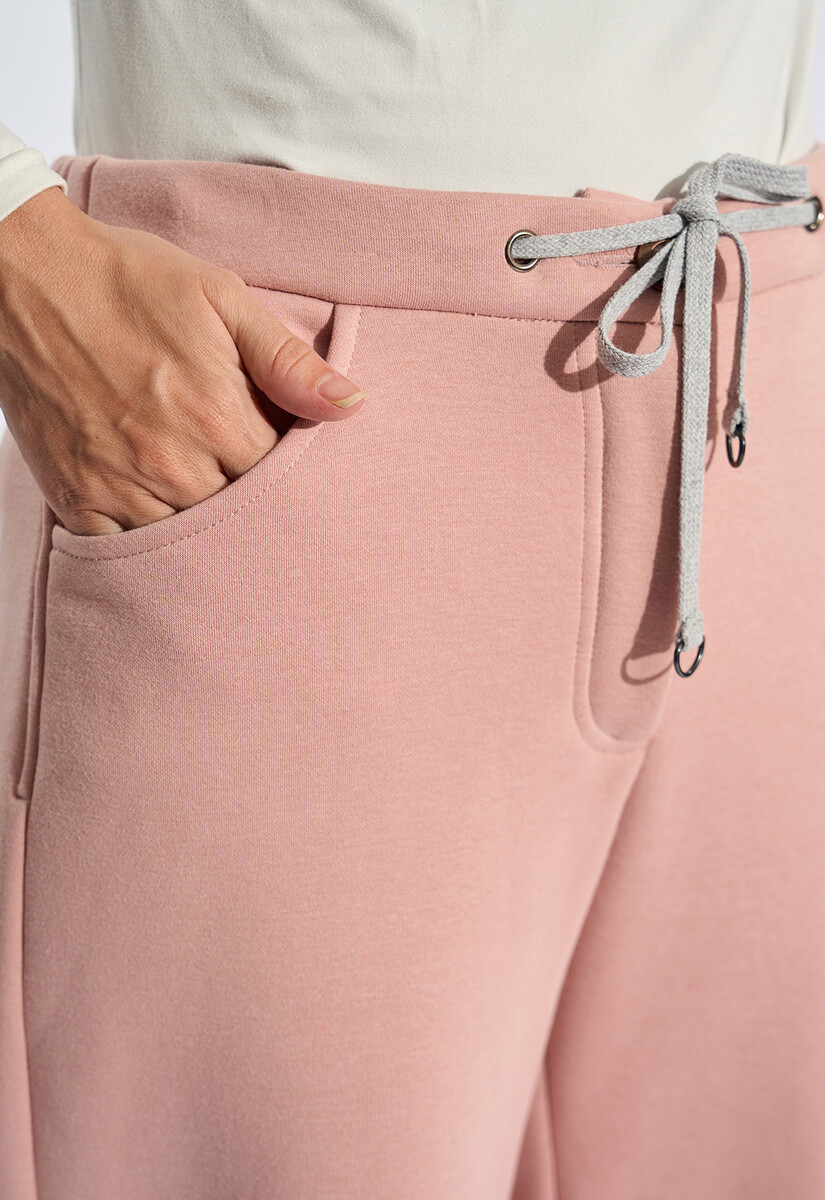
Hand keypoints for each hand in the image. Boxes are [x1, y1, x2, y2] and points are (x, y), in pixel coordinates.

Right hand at [0, 186, 365, 534]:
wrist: (25, 278)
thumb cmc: (129, 282)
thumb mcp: (221, 300)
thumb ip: (287, 361)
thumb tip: (352, 406)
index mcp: (215, 414)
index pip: (282, 479)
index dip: (288, 471)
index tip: (281, 456)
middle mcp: (170, 461)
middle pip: (240, 516)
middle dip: (250, 500)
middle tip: (244, 477)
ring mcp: (120, 485)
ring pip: (188, 538)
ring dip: (203, 522)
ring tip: (201, 487)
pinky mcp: (77, 498)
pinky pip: (127, 549)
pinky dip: (147, 537)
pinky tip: (157, 507)